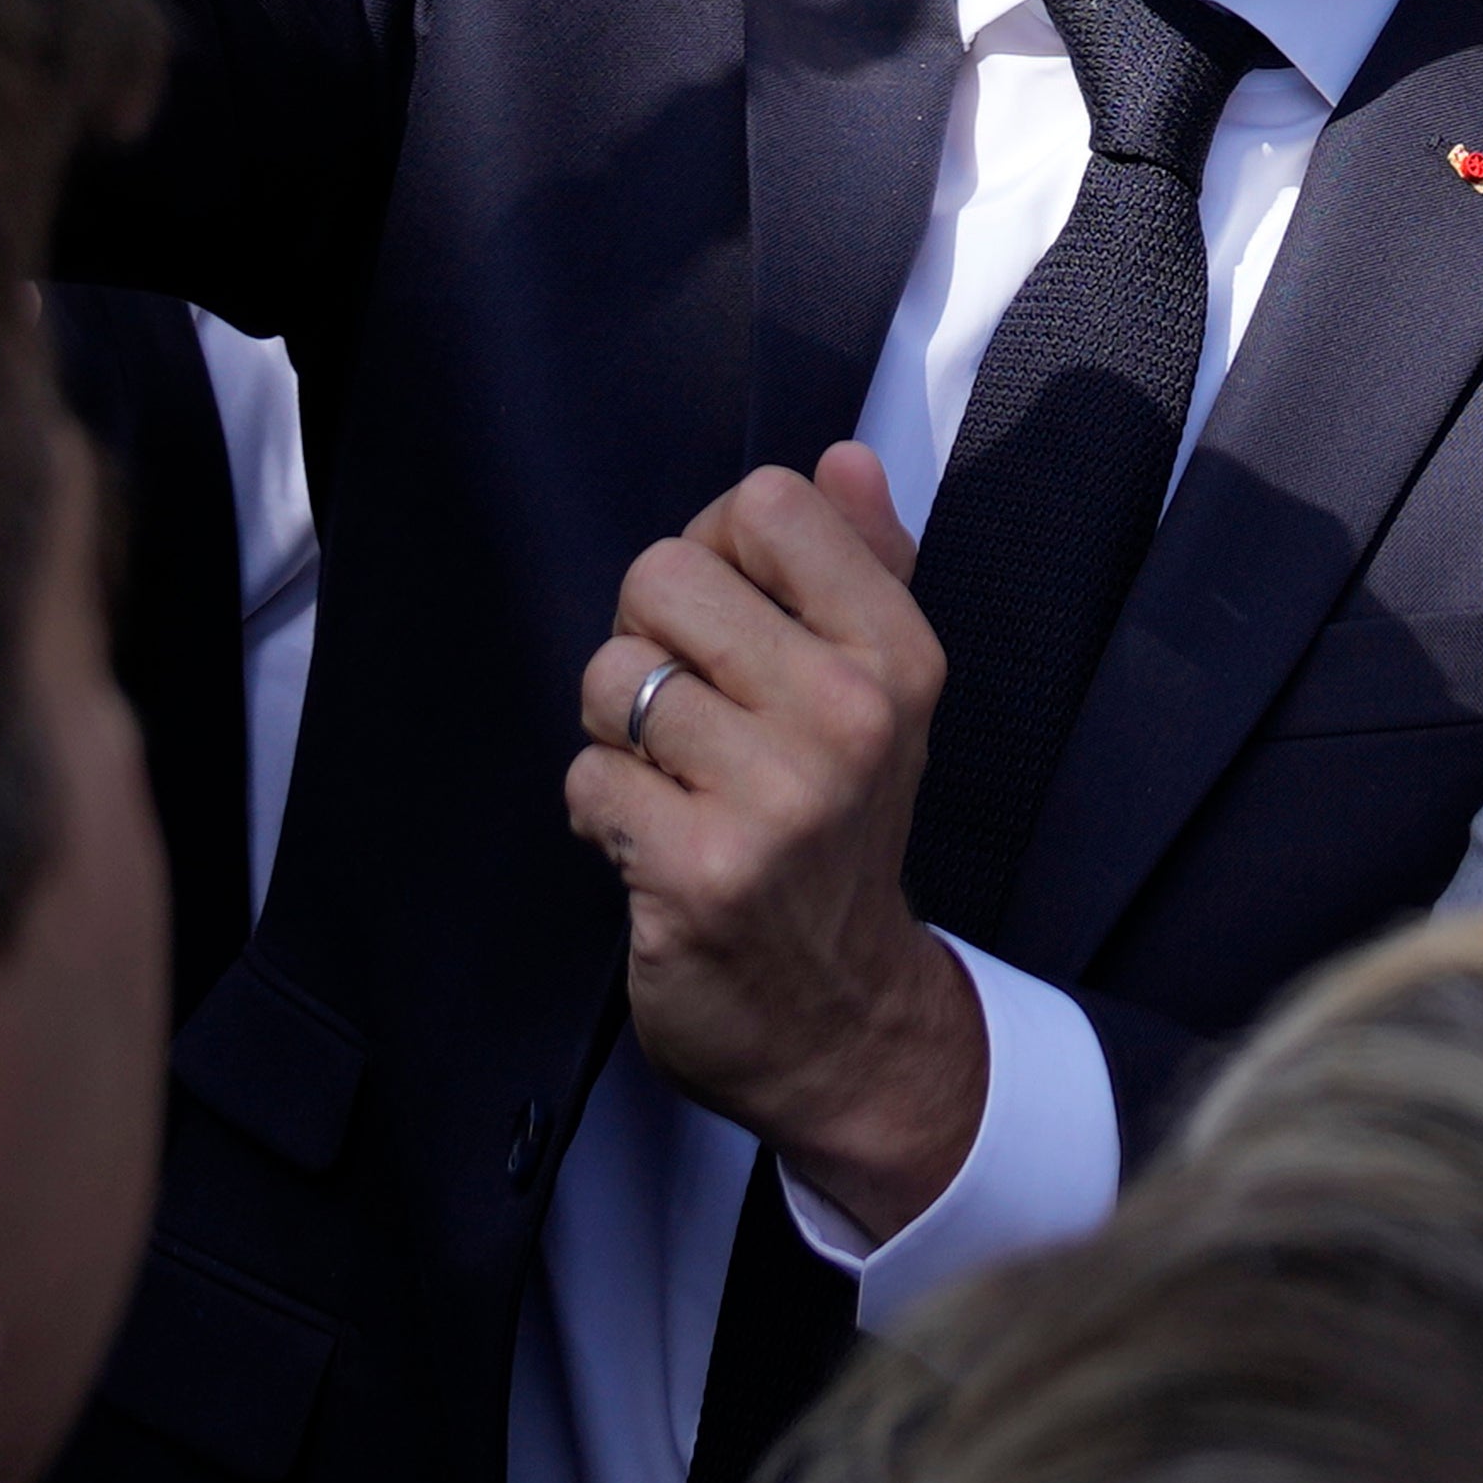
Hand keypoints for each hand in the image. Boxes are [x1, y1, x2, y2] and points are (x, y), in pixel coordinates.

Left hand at [568, 447, 985, 1238]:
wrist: (844, 1023)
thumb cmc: (843, 841)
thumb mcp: (883, 697)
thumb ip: (864, 566)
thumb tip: (844, 459)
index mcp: (897, 654)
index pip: (765, 504)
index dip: (717, 553)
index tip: (731, 625)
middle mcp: (850, 714)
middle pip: (662, 574)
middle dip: (647, 639)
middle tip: (687, 714)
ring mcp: (776, 796)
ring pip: (610, 676)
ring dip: (615, 733)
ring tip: (671, 782)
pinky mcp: (698, 870)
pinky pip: (586, 776)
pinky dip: (599, 808)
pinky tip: (652, 843)